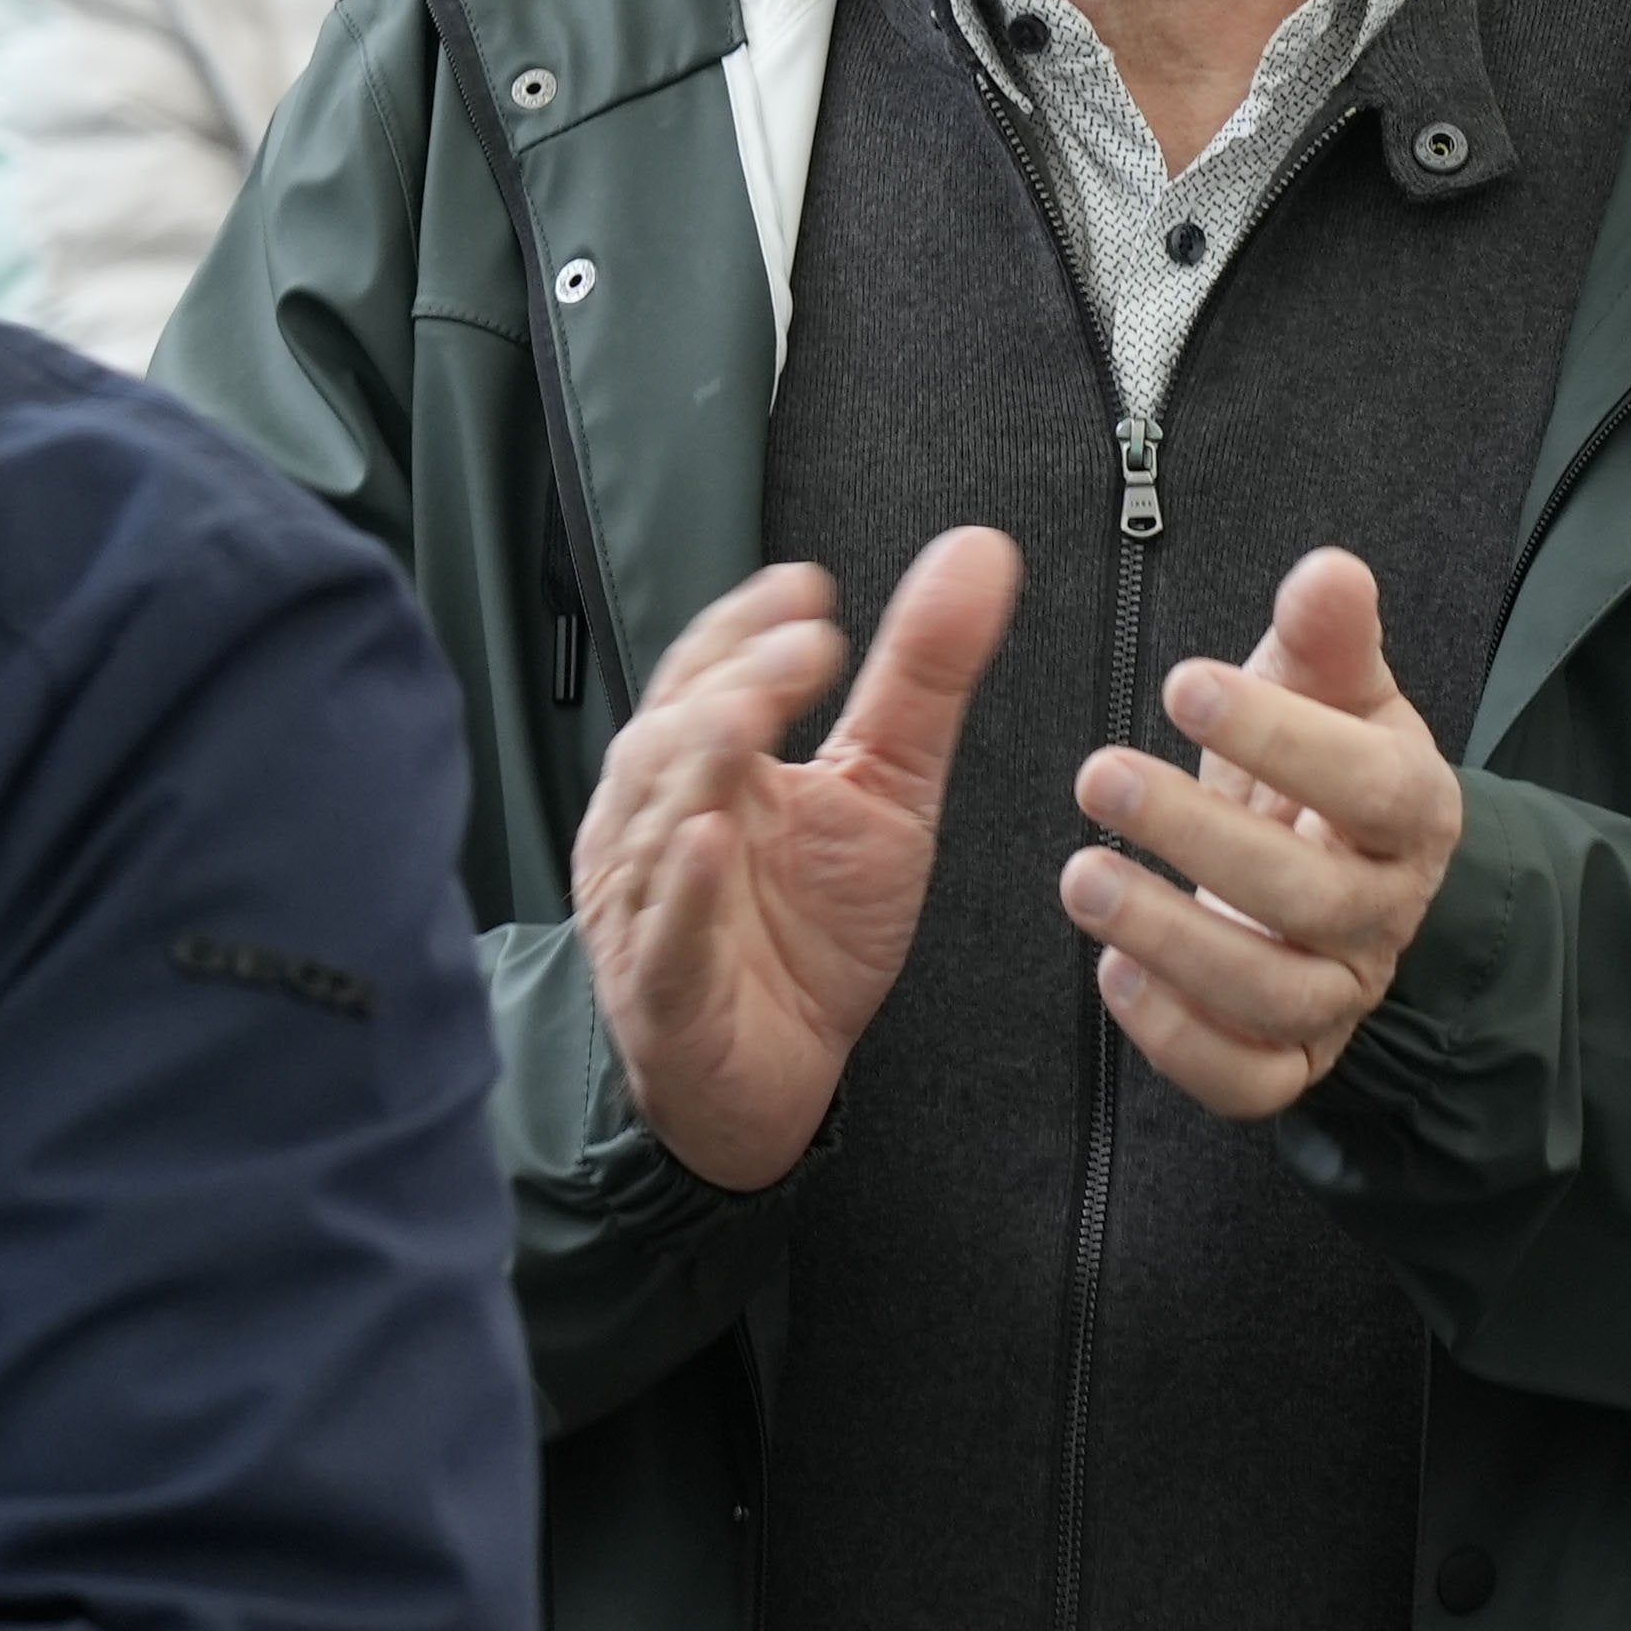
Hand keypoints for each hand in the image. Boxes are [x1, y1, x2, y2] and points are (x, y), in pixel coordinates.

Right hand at [567, 530, 1020, 1191]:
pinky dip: (684, 887)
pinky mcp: (667, 989)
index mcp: (703, 767)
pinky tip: (709, 843)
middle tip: (807, 645)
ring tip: (750, 714)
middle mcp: (662, 823)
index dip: (748, 625)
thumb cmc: (811, 930)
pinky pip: (665, 932)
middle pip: (675, 734)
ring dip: (702, 761)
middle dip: (736, 681)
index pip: (708, 672)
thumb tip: (978, 555)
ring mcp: (652, 905)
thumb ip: (923, 675)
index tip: (810, 588)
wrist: (775, 1075)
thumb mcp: (888, 788)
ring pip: (659, 821)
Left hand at [1065, 545, 1466, 1123]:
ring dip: (1169, 939)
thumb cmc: (1325, 763)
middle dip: (1197, 837)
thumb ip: (1327, 633)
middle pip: (1310, 898)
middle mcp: (1384, 913)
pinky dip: (1177, 1039)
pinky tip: (1112, 975)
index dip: (1284, 739)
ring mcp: (1341, 994)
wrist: (1341, 869)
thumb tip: (1330, 571)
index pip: (1370, 786)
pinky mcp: (1294, 1058)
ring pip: (1273, 996)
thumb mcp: (1332, 686)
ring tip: (1080, 877)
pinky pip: (1249, 1081)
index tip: (1183, 683)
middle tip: (1097, 776)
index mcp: (1412, 811)